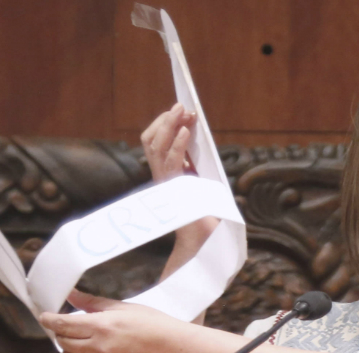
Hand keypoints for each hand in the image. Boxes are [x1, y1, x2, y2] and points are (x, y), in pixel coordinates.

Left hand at [39, 289, 189, 352]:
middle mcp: (97, 347)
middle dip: (60, 332)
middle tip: (65, 324)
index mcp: (101, 326)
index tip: (44, 316)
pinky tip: (88, 351)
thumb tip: (72, 296)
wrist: (172, 351)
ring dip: (67, 347)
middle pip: (63, 341)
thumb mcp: (123, 307)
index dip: (49, 320)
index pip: (63, 324)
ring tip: (77, 338)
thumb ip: (94, 303)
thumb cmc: (153, 324)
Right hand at [140, 104, 218, 257]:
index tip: (181, 109)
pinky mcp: (173, 190)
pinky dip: (177, 145)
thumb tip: (197, 135)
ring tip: (181, 112)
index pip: (155, 142)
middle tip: (182, 107)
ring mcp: (164, 182)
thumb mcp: (203, 180)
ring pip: (156, 147)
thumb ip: (196, 162)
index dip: (164, 124)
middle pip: (151, 140)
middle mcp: (161, 175)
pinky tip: (186, 132)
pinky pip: (171, 163)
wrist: (205, 240)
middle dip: (165, 120)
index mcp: (166, 172)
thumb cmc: (206, 213)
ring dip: (168, 126)